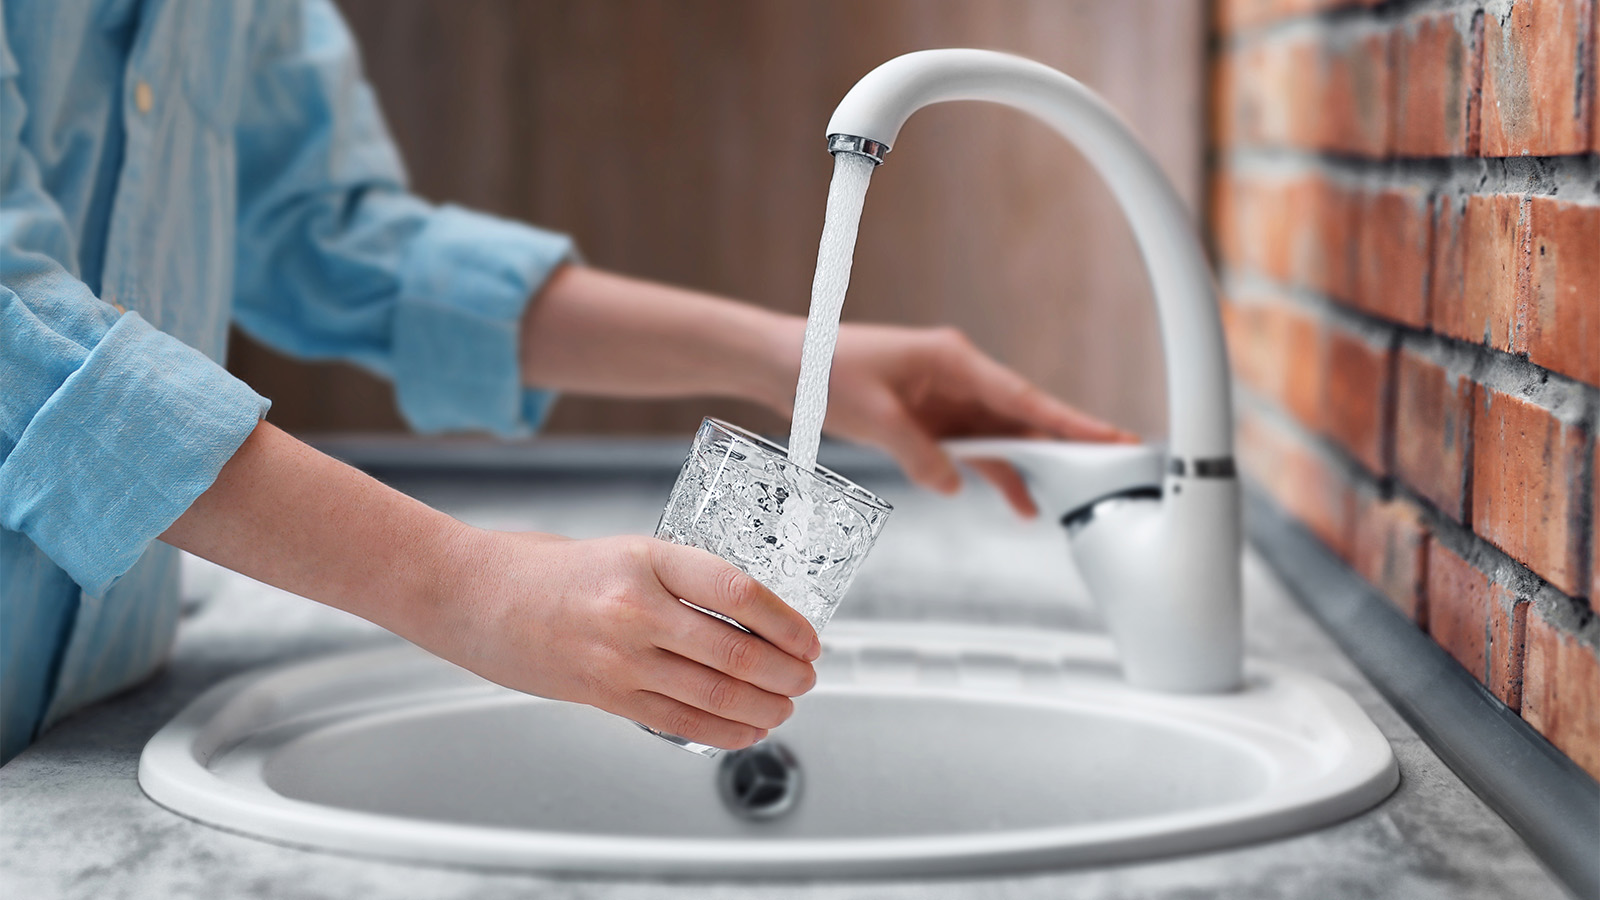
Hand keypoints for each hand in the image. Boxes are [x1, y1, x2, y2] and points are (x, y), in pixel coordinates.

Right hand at [421, 530, 820, 750]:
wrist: (474, 596)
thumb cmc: (550, 569)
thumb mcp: (627, 551)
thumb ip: (682, 579)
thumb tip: (750, 614)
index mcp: (647, 558)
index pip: (738, 592)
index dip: (787, 621)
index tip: (809, 636)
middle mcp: (635, 608)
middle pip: (736, 652)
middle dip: (786, 673)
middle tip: (807, 677)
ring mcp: (619, 657)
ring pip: (714, 695)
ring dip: (765, 707)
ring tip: (786, 706)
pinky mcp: (604, 695)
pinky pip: (679, 722)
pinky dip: (724, 731)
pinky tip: (747, 729)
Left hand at [819, 324, 1136, 515]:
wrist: (786, 364)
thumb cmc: (824, 370)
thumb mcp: (873, 416)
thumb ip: (918, 453)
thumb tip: (953, 484)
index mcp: (953, 360)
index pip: (1023, 397)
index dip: (1069, 421)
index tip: (1110, 436)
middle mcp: (959, 376)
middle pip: (1024, 415)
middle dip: (1066, 442)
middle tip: (1115, 464)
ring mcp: (947, 397)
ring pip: (1002, 435)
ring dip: (1029, 466)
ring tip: (1068, 501)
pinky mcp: (931, 418)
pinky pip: (973, 448)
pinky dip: (992, 472)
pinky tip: (1016, 500)